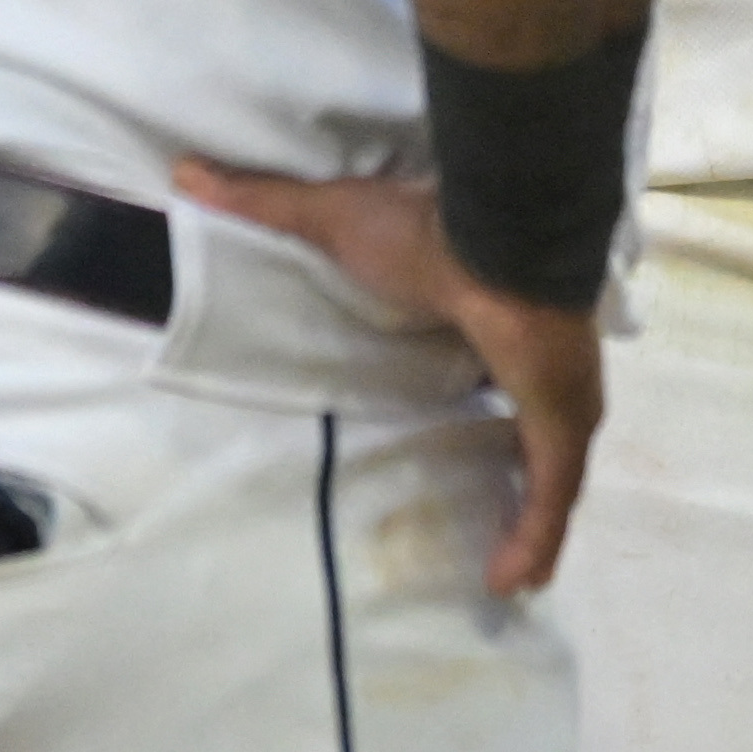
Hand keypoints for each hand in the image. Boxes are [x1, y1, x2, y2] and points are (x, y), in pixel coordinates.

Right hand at [172, 157, 607, 597]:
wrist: (499, 229)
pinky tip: (516, 581)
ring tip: (511, 576)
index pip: (503, 378)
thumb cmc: (426, 227)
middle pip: (538, 439)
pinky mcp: (563, 424)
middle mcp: (544, 369)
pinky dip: (536, 537)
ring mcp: (562, 399)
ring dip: (533, 525)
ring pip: (551, 480)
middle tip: (498, 526)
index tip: (476, 440)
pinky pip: (552, 496)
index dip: (497, 408)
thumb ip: (264, 202)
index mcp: (499, 326)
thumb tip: (188, 170)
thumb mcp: (332, 219)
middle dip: (525, 480)